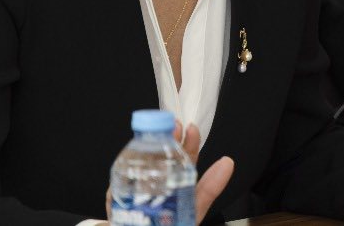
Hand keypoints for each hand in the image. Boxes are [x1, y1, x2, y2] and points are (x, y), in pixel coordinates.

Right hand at [104, 121, 234, 224]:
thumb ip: (210, 188)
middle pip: (157, 157)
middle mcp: (154, 184)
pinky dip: (118, 188)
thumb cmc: (174, 225)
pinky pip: (115, 193)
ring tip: (153, 147)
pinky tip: (126, 181)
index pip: (182, 157)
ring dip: (140, 157)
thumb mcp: (195, 209)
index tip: (190, 128)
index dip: (187, 141)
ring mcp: (135, 193)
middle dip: (163, 140)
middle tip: (172, 129)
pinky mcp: (118, 205)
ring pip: (134, 170)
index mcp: (175, 184)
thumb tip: (228, 162)